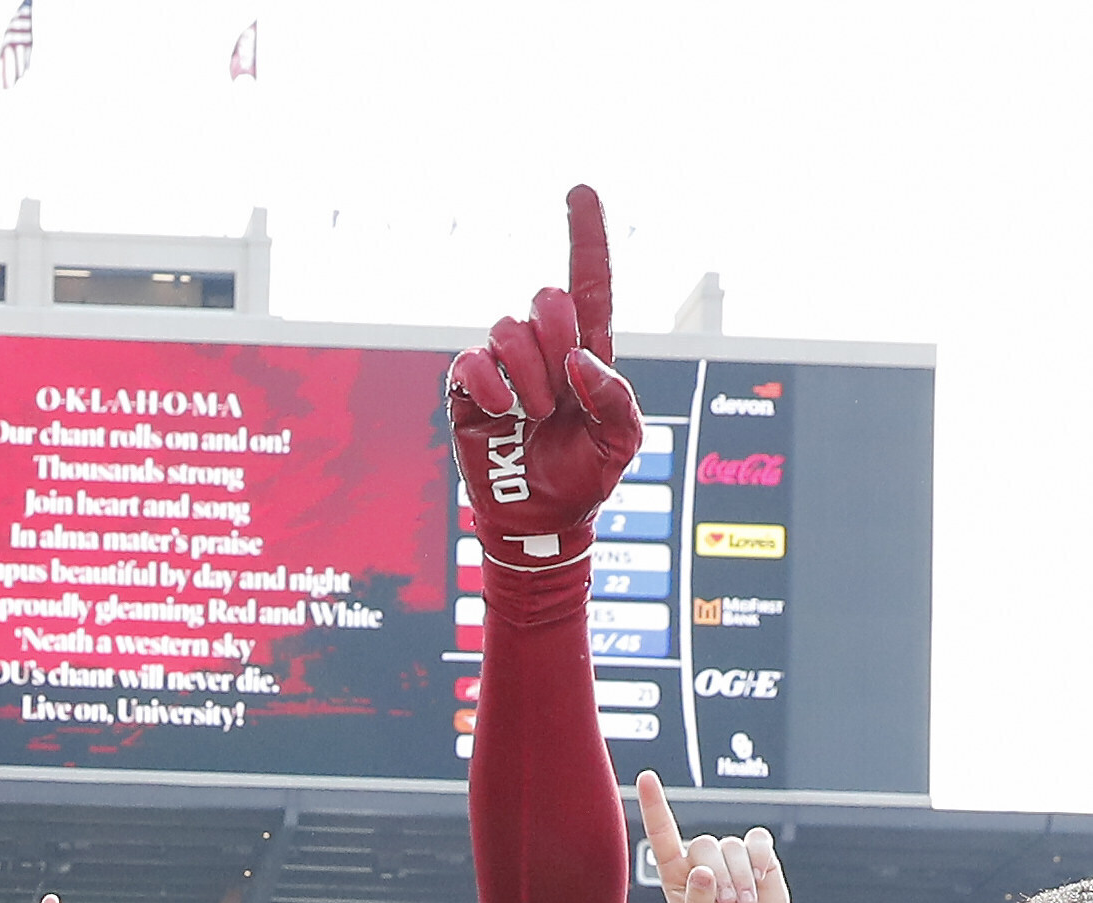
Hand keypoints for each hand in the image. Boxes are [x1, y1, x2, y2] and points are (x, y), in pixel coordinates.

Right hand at [446, 185, 645, 570]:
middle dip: (556, 337)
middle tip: (558, 393)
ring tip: (533, 415)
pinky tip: (503, 412)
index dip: (586, 235)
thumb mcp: (623, 441)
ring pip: (509, 329)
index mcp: (587, 351)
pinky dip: (489, 385)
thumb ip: (614, 397)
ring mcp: (503, 367)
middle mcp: (544, 349)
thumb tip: (577, 358)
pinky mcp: (469, 390)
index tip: (581, 190)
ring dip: (528, 375)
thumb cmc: (586, 476)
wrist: (541, 521)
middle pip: (546, 298)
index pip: (590, 282)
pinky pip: (471, 362)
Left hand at [636, 773, 796, 902]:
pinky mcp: (758, 855)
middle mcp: (701, 859)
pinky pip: (758, 841)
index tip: (646, 778)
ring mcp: (730, 855)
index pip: (662, 835)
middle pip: (706, 844)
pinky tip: (760, 879)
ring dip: (740, 878)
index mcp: (676, 875)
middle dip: (720, 876)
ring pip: (732, 847)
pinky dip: (760, 860)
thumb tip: (702, 872)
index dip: (654, 806)